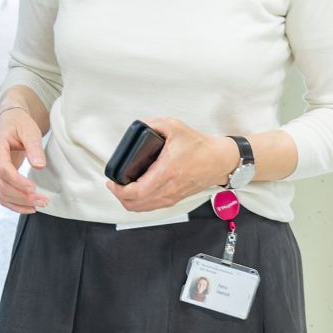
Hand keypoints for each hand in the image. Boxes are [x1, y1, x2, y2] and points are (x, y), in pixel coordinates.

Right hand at [0, 105, 47, 213]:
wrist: (10, 122)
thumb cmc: (19, 124)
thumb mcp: (30, 131)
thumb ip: (34, 147)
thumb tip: (39, 166)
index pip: (4, 169)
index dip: (18, 181)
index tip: (33, 188)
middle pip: (2, 184)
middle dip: (23, 196)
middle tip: (43, 200)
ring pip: (1, 192)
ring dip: (20, 202)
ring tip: (39, 204)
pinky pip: (1, 195)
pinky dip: (14, 204)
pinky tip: (28, 207)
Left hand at [107, 116, 237, 212]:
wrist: (220, 159)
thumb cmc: (200, 145)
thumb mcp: (174, 126)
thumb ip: (152, 124)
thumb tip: (138, 126)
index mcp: (166, 172)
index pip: (136, 192)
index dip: (118, 190)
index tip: (111, 181)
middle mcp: (169, 189)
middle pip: (136, 204)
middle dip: (119, 196)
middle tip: (114, 184)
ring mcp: (172, 196)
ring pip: (143, 208)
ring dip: (128, 201)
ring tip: (121, 188)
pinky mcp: (176, 198)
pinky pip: (152, 207)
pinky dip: (140, 203)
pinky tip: (135, 193)